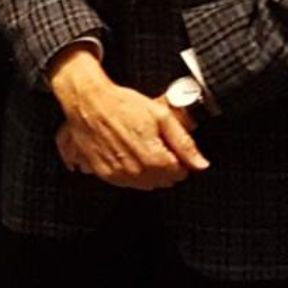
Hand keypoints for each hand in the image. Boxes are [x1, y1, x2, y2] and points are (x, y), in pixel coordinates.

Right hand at [47, 47, 208, 189]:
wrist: (87, 102)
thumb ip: (184, 143)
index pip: (179, 173)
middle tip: (155, 145)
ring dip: (148, 171)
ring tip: (140, 148)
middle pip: (163, 181)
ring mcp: (118, 174)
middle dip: (165, 166)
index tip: (172, 149)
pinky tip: (127, 154)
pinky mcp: (103, 173)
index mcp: (153, 157)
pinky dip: (130, 172)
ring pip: (145, 184)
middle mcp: (135, 170)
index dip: (180, 160)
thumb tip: (201, 164)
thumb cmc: (122, 104)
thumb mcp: (161, 116)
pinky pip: (125, 182)